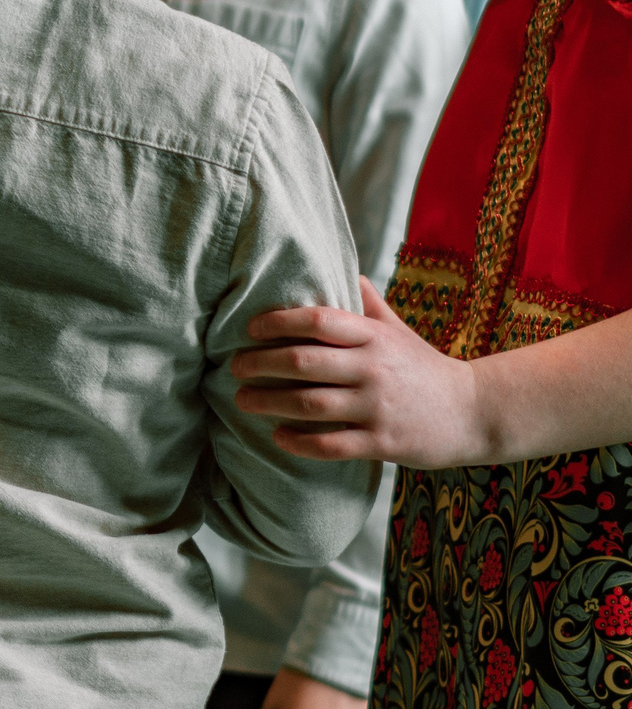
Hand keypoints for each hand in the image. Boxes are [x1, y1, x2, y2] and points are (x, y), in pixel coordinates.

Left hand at [234, 277, 491, 467]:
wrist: (475, 412)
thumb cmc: (423, 366)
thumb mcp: (397, 329)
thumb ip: (367, 301)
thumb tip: (339, 263)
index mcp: (374, 336)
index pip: (317, 320)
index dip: (277, 322)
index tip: (250, 329)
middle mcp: (374, 368)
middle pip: (303, 362)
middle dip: (259, 364)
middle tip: (234, 367)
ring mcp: (378, 407)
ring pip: (310, 404)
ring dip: (268, 402)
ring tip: (242, 399)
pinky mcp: (384, 443)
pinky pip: (331, 444)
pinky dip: (299, 441)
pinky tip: (278, 436)